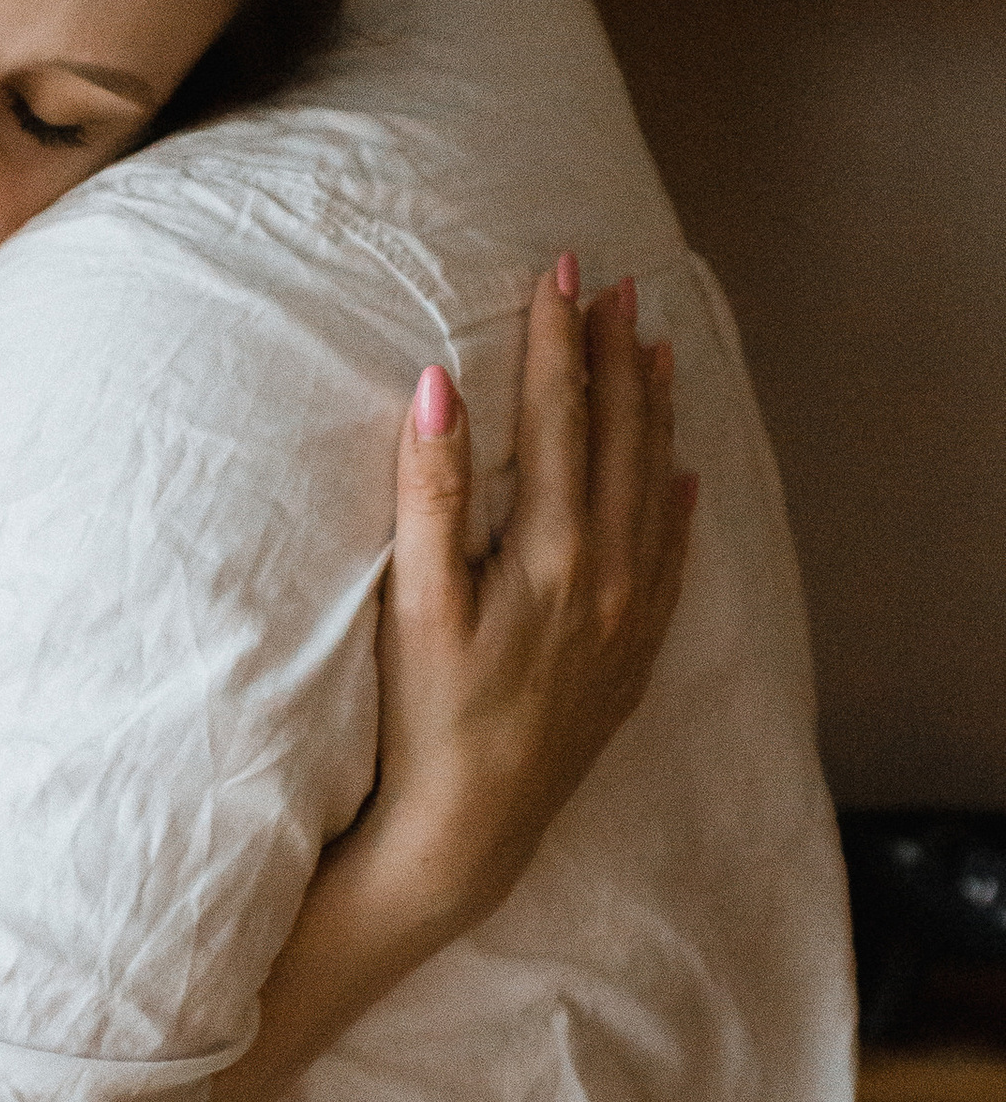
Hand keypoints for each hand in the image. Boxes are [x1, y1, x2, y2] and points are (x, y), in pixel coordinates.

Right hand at [370, 255, 696, 939]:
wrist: (471, 829)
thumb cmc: (427, 717)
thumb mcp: (415, 602)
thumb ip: (432, 491)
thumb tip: (437, 387)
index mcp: (554, 551)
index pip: (561, 418)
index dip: (559, 340)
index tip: (562, 273)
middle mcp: (609, 574)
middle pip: (620, 440)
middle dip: (617, 356)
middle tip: (620, 285)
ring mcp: (629, 616)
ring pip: (656, 488)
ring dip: (655, 414)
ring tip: (657, 351)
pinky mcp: (632, 655)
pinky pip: (672, 558)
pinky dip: (679, 505)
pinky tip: (684, 476)